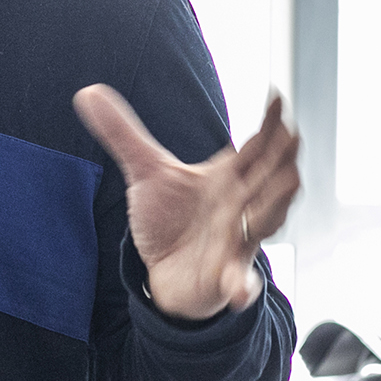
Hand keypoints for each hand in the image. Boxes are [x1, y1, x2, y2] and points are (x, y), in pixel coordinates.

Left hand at [73, 85, 300, 321]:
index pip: (255, 147)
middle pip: (270, 179)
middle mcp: (239, 205)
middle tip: (291, 136)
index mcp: (227, 178)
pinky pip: (238, 280)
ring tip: (287, 185)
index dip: (268, 125)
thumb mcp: (146, 173)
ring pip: (266, 222)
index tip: (277, 97)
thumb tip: (89, 92)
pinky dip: (239, 284)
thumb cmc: (171, 219)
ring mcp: (236, 241)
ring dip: (273, 206)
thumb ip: (123, 134)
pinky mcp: (224, 276)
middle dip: (281, 160)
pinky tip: (237, 289)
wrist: (165, 269)